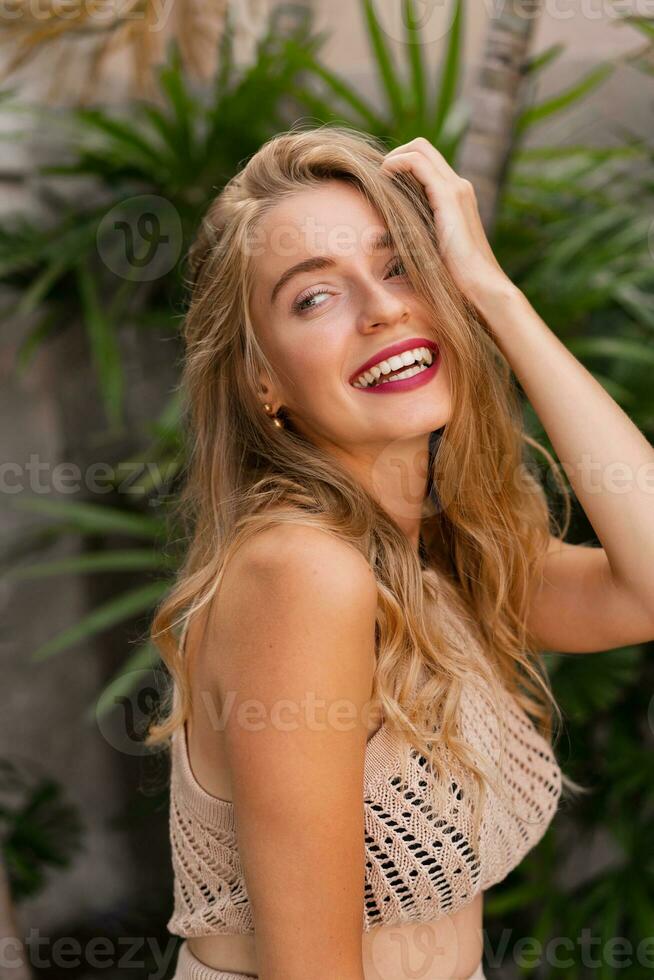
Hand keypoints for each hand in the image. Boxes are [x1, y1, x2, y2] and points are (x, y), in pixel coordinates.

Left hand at [380, 137, 512, 304]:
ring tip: (377, 176)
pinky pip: (417, 163)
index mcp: (457, 197)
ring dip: (393, 157)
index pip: (427, 162)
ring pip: (419, 149)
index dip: (401, 164)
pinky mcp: (449, 195)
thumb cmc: (454, 279)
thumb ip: (415, 236)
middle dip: (395, 155)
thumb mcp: (430, 250)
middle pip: (422, 148)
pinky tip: (383, 177)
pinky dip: (396, 163)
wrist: (480, 286)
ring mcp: (456, 188)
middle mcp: (459, 186)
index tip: (382, 183)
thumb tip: (381, 242)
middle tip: (376, 176)